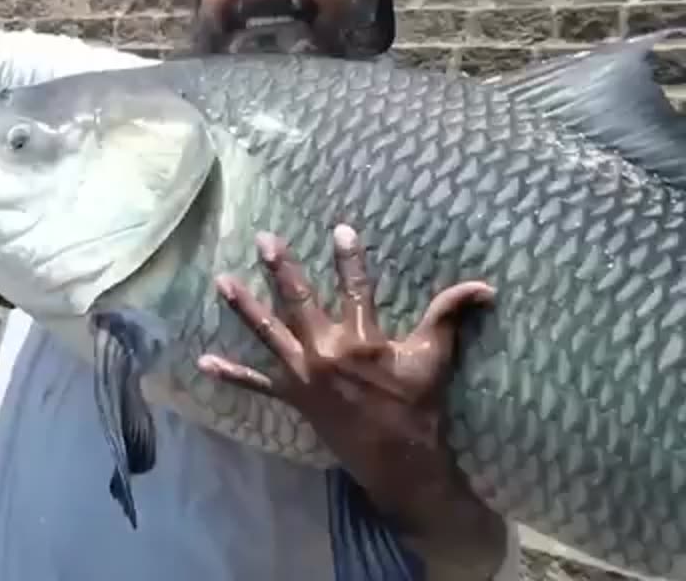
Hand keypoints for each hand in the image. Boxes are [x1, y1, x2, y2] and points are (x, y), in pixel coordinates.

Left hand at [198, 224, 494, 528]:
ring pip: (268, 334)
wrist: (397, 461)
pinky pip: (256, 385)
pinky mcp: (292, 397)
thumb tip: (485, 287)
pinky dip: (231, 374)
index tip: (339, 228)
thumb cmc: (418, 406)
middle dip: (282, 269)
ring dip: (245, 307)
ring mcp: (304, 375)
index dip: (349, 258)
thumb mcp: (435, 358)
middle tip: (266, 240)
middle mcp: (325, 353)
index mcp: (361, 341)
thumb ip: (450, 316)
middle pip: (299, 302)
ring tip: (222, 281)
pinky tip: (204, 361)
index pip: (356, 288)